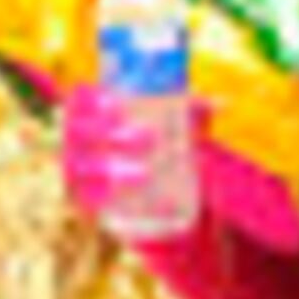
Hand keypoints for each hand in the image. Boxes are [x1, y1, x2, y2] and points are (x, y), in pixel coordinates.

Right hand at [61, 82, 186, 237]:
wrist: (151, 189)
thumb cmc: (159, 140)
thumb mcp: (175, 125)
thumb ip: (193, 112)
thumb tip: (223, 103)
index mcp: (88, 111)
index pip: (78, 100)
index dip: (88, 100)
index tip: (118, 105)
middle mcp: (75, 139)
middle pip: (81, 133)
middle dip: (111, 134)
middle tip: (151, 139)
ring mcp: (76, 170)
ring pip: (82, 166)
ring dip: (110, 168)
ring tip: (144, 173)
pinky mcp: (83, 198)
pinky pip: (80, 197)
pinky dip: (94, 196)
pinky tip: (110, 197)